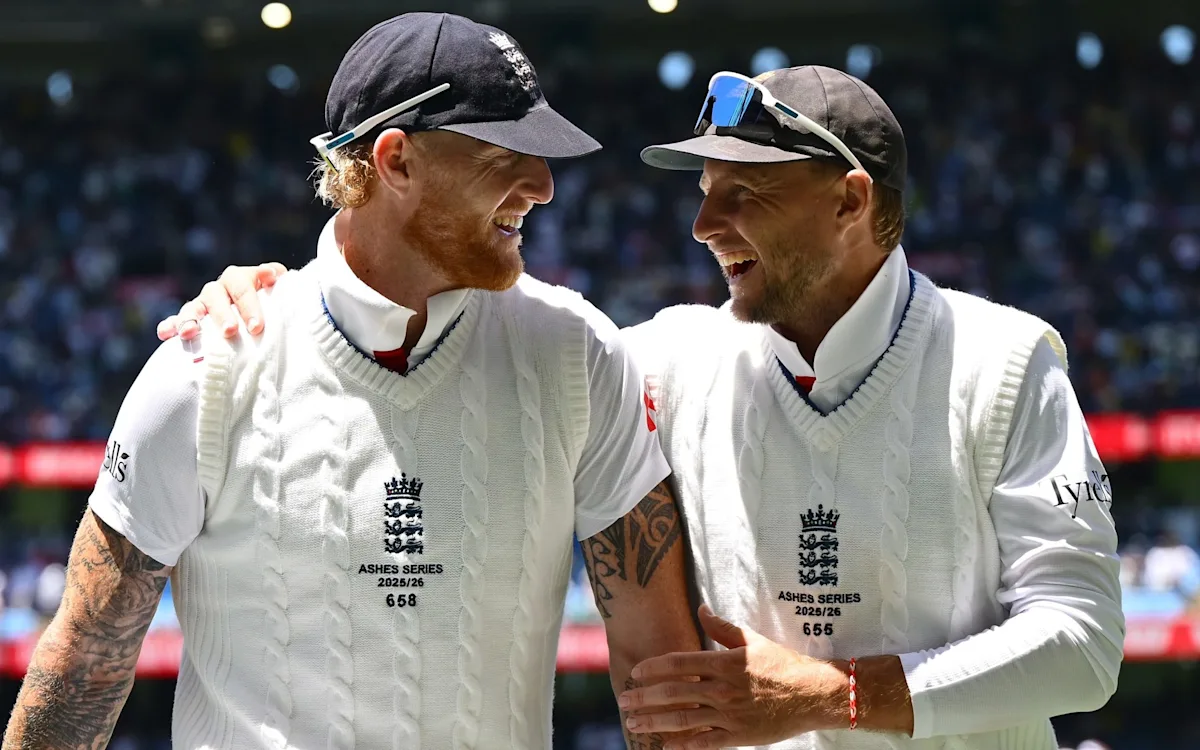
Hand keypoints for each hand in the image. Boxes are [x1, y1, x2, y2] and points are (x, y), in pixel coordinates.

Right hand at [156, 263, 287, 340]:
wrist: (261, 317)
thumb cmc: (275, 306)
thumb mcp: (282, 294)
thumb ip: (282, 284)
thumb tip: (274, 275)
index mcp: (242, 278)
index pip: (243, 287)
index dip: (249, 305)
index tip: (256, 327)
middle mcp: (220, 288)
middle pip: (217, 296)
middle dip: (223, 314)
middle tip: (230, 332)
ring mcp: (203, 303)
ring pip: (193, 307)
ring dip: (190, 319)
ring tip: (188, 333)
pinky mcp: (190, 319)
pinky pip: (176, 320)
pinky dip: (170, 325)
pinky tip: (165, 334)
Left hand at [619, 604, 848, 748]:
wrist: (813, 694)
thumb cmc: (783, 664)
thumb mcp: (753, 640)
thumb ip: (723, 627)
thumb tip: (701, 609)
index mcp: (724, 662)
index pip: (679, 663)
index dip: (653, 667)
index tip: (635, 672)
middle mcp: (723, 689)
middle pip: (674, 693)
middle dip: (645, 697)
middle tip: (623, 700)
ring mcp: (730, 715)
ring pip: (684, 719)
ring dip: (655, 722)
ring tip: (634, 723)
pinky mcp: (739, 736)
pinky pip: (705, 742)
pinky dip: (684, 746)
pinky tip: (665, 746)